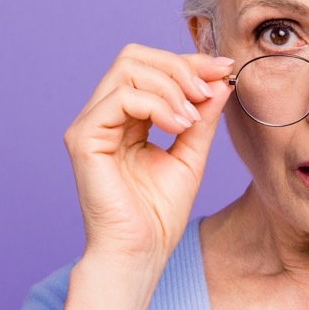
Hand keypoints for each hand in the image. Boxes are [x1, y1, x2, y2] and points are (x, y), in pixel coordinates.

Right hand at [63, 44, 233, 279]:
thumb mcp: (191, 154)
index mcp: (125, 117)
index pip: (150, 68)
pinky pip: (121, 98)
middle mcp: (103, 115)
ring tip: (192, 120)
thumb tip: (220, 80)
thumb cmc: (158, 213)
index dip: (188, 62)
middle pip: (134, 57)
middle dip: (179, 66)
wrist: (140, 252)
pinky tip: (177, 127)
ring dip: (171, 86)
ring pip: (127, 69)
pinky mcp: (83, 138)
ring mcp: (90, 124)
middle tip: (208, 91)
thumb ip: (202, 117)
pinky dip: (157, 104)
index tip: (225, 68)